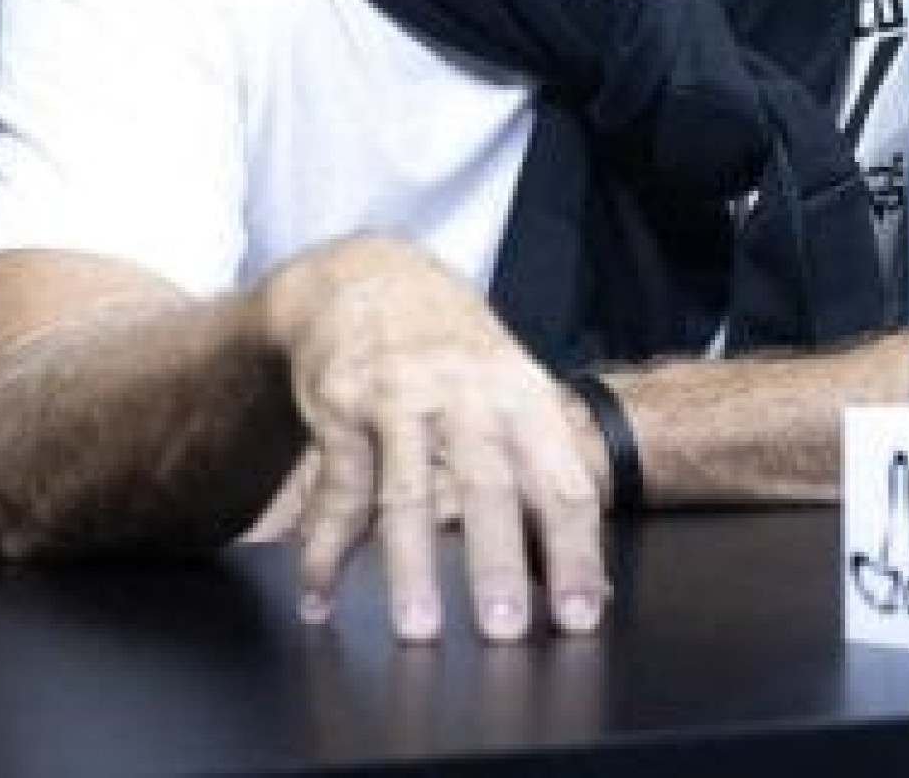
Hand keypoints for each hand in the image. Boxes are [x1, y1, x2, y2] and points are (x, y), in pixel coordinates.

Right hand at [258, 235, 609, 642]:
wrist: (370, 278)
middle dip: (495, 563)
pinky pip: (336, 490)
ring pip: (405, 493)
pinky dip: (324, 550)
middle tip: (502, 630)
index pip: (560, 482)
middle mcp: (467, 396)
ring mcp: (400, 399)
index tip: (578, 615)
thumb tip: (589, 587)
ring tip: (418, 629)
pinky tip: (319, 596)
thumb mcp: (512, 396)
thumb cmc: (458, 357)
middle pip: (487, 488)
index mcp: (524, 398)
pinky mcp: (340, 407)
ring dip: (409, 568)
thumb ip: (542, 483)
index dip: (574, 552)